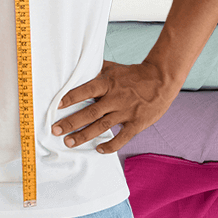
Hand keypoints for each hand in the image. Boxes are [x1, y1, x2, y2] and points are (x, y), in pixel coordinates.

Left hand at [51, 60, 179, 154]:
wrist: (161, 79)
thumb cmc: (134, 74)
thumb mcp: (114, 68)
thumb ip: (97, 70)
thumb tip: (78, 67)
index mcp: (108, 83)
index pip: (86, 90)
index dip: (71, 98)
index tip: (57, 106)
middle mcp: (115, 98)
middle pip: (90, 112)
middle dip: (71, 122)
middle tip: (55, 130)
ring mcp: (126, 112)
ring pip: (102, 126)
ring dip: (84, 136)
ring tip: (69, 142)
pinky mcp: (137, 123)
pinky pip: (122, 137)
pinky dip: (110, 145)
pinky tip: (98, 149)